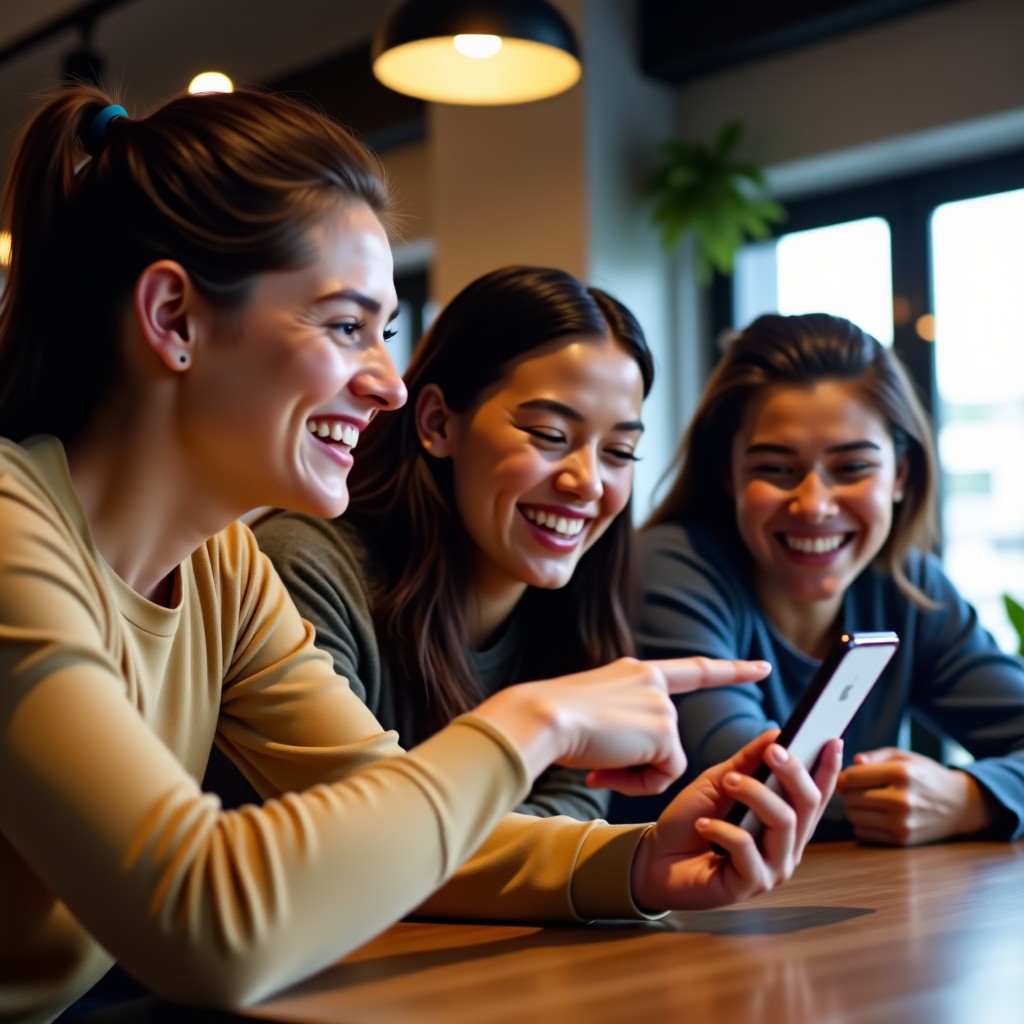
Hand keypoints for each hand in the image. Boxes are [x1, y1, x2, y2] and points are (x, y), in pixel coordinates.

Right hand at [475, 656, 771, 795]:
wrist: (543, 716)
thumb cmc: (553, 718)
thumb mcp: (593, 708)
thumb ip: (623, 718)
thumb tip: (629, 750)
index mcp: (636, 672)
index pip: (692, 670)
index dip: (729, 671)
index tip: (761, 667)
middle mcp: (653, 682)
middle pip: (666, 739)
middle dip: (638, 762)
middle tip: (598, 763)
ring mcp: (662, 706)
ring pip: (664, 759)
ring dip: (632, 772)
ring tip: (597, 762)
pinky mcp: (664, 732)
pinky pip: (664, 774)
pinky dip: (638, 782)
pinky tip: (608, 769)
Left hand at [630, 730, 841, 910]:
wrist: (657, 856)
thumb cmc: (691, 820)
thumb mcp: (719, 781)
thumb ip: (748, 762)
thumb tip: (778, 734)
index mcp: (785, 821)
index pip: (816, 794)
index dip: (828, 768)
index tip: (832, 740)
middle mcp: (787, 846)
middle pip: (807, 805)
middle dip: (794, 772)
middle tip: (773, 751)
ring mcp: (773, 868)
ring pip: (784, 822)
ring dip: (755, 794)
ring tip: (727, 782)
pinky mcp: (751, 884)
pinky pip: (747, 848)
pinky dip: (722, 829)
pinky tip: (703, 824)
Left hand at [837, 748, 994, 844]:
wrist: (959, 805)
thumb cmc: (924, 775)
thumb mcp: (902, 756)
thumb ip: (873, 756)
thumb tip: (852, 763)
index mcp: (901, 774)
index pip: (852, 777)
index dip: (843, 776)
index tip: (846, 776)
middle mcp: (902, 800)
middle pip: (850, 797)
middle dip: (848, 792)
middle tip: (858, 788)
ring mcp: (902, 823)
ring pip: (854, 816)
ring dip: (854, 808)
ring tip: (868, 800)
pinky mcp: (902, 840)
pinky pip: (863, 832)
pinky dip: (862, 823)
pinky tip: (875, 814)